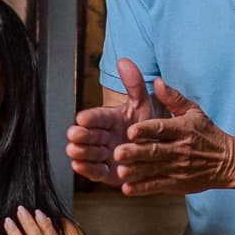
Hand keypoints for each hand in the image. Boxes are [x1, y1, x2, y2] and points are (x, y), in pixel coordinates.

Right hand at [66, 59, 161, 186]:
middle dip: (80, 135)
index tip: (82, 118)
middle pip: (87, 135)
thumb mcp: (143, 105)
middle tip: (76, 134)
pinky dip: (87, 169)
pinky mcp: (104, 173)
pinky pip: (93, 172)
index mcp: (109, 119)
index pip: (96, 116)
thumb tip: (124, 61)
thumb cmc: (148, 127)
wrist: (159, 154)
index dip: (89, 117)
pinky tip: (80, 165)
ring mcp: (102, 154)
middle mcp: (102, 136)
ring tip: (77, 150)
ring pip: (86, 153)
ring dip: (82, 151)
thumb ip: (134, 84)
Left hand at [113, 78, 234, 195]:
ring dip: (136, 171)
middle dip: (136, 152)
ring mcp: (178, 168)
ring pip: (154, 170)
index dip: (146, 130)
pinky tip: (127, 189)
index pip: (162, 129)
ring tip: (120, 171)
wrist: (228, 162)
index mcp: (183, 129)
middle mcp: (180, 149)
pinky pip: (157, 186)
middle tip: (117, 152)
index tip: (131, 131)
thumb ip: (173, 98)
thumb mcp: (194, 112)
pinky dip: (142, 188)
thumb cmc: (208, 134)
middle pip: (155, 151)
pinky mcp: (177, 184)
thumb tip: (157, 81)